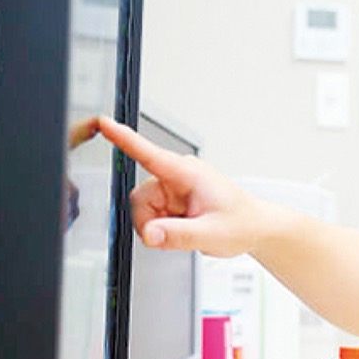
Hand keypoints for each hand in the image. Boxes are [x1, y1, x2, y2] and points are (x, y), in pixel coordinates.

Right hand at [95, 116, 266, 257]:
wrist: (254, 228)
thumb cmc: (241, 223)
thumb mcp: (212, 234)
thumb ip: (179, 235)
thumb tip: (150, 234)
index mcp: (188, 173)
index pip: (149, 153)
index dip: (123, 138)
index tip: (103, 123)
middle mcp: (177, 177)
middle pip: (139, 197)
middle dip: (149, 221)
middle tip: (171, 235)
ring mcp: (173, 190)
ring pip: (143, 210)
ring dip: (157, 227)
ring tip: (186, 230)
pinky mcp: (171, 202)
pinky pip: (152, 217)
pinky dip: (162, 229)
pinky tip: (183, 229)